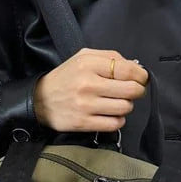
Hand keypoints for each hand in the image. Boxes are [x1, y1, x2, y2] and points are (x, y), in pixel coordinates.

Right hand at [33, 48, 148, 132]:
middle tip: (132, 91)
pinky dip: (117, 120)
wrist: (39, 100)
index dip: (140, 75)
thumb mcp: (83, 57)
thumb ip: (109, 57)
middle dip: (137, 91)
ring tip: (118, 103)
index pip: (127, 69)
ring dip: (126, 106)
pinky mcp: (84, 123)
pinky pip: (114, 124)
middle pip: (130, 90)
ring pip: (125, 108)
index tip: (141, 79)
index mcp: (88, 64)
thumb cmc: (65, 78)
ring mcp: (86, 105)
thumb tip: (135, 67)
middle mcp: (88, 84)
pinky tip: (111, 115)